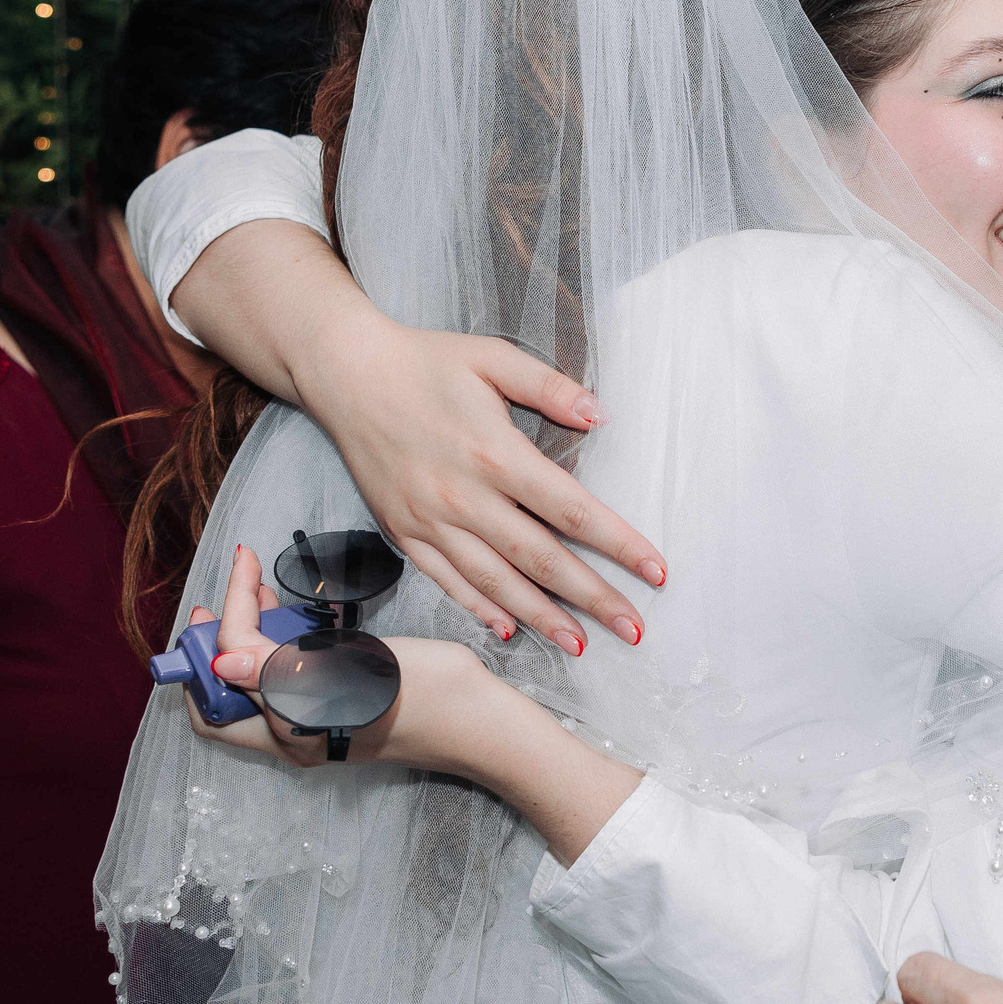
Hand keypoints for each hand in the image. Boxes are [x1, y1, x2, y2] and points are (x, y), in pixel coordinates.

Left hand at [185, 543, 522, 780]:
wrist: (481, 718)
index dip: (228, 616)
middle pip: (222, 692)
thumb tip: (218, 664)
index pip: (227, 669)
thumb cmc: (427, 695)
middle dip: (218, 638)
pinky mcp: (334, 711)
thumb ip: (278, 669)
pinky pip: (285, 680)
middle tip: (233, 590)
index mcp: (288, 732)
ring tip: (262, 593)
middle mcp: (291, 734)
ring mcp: (312, 724)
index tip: (246, 565)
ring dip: (248, 638)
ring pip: (253, 682)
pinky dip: (279, 647)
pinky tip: (295, 617)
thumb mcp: (353, 672)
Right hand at [295, 313, 664, 653]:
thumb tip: (602, 417)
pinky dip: (481, 610)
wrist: (346, 374)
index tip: (655, 570)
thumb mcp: (493, 358)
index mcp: (496, 454)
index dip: (618, 544)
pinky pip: (448, 581)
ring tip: (581, 645)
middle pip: (541, 559)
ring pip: (496, 582)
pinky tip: (512, 631)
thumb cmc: (426, 362)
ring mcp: (431, 521)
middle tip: (634, 630)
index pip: (572, 511)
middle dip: (593, 598)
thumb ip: (550, 388)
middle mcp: (464, 497)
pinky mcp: (404, 533)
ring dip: (543, 618)